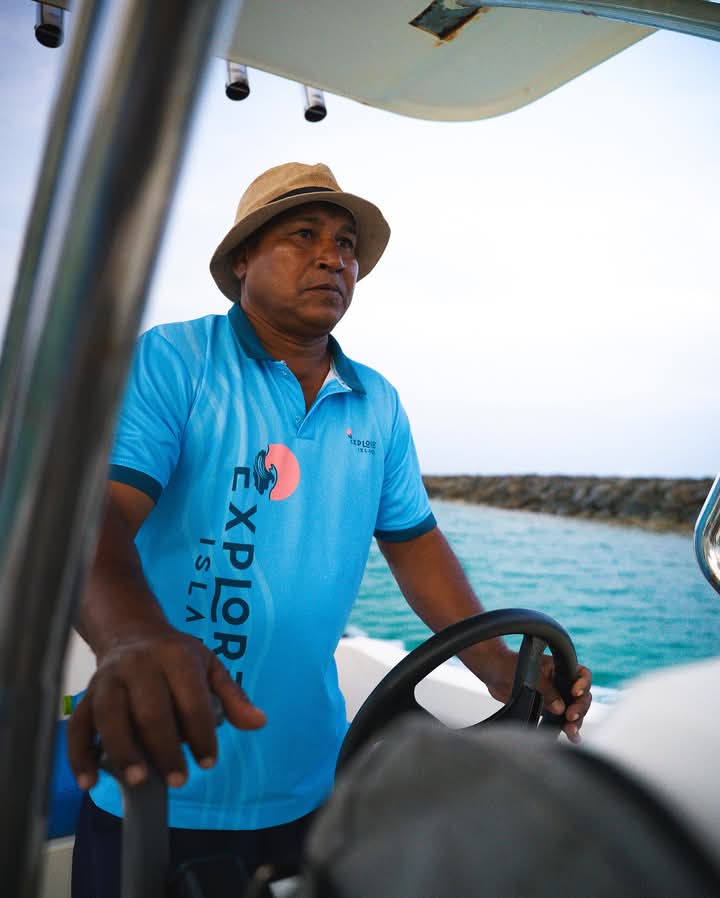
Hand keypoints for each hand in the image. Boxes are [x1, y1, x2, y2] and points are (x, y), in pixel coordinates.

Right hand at [67, 629, 265, 790]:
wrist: (132, 632)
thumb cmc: (177, 656)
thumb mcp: (210, 665)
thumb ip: (233, 696)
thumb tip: (259, 723)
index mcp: (176, 656)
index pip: (191, 700)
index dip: (201, 734)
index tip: (208, 762)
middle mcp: (139, 665)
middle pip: (150, 711)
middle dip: (165, 749)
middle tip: (178, 780)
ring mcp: (108, 679)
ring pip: (110, 717)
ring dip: (124, 752)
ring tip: (139, 780)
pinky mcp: (86, 695)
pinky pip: (78, 725)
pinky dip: (80, 755)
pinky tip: (90, 781)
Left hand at [483, 650, 592, 742]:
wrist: (493, 674)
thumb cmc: (509, 666)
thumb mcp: (528, 675)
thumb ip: (546, 690)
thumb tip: (560, 708)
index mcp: (559, 668)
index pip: (582, 674)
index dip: (583, 684)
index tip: (575, 692)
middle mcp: (561, 682)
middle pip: (582, 696)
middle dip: (580, 707)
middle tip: (571, 716)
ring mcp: (556, 697)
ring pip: (574, 710)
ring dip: (575, 721)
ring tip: (570, 731)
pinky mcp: (549, 710)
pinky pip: (562, 720)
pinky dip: (568, 729)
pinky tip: (573, 738)